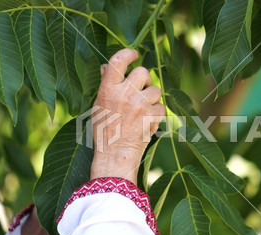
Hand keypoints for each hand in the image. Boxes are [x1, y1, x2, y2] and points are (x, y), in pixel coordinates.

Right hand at [90, 49, 164, 183]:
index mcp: (108, 89)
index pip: (118, 61)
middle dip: (145, 80)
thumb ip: (106, 85)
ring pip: (156, 90)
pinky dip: (157, 115)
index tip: (134, 54)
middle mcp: (124, 94)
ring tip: (143, 111)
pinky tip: (147, 122)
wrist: (114, 155)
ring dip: (153, 99)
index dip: (128, 53)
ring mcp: (139, 105)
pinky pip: (161, 107)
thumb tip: (108, 67)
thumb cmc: (104, 131)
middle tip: (141, 90)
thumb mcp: (99, 105)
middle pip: (143, 72)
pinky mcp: (151, 116)